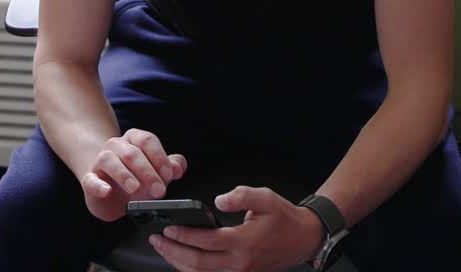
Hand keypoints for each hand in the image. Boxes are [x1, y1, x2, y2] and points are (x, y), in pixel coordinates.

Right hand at [80, 128, 186, 221]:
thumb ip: (170, 167)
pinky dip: (98, 186)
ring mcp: (100, 161)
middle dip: (148, 172)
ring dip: (124, 175)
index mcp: (134, 139)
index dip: (160, 157)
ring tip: (135, 188)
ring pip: (110, 160)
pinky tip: (107, 192)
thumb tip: (178, 167)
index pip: (147, 141)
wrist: (106, 187)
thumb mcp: (155, 172)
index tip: (169, 175)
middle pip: (132, 152)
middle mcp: (116, 146)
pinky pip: (90, 180)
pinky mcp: (89, 180)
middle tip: (159, 190)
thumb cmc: (134, 176)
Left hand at [148, 186, 325, 271]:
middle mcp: (240, 263)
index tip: (167, 226)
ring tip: (163, 248)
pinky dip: (191, 269)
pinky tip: (181, 259)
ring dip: (178, 262)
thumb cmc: (284, 217)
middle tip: (156, 238)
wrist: (304, 239)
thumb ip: (241, 196)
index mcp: (244, 242)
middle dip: (173, 251)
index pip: (206, 241)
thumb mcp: (266, 197)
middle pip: (197, 263)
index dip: (184, 234)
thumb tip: (219, 200)